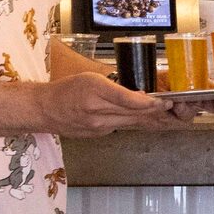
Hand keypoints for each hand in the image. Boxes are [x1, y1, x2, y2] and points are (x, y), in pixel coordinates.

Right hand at [35, 73, 172, 135]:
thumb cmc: (66, 90)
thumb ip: (115, 88)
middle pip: (132, 113)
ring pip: (129, 122)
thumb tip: (139, 96)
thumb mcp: (91, 79)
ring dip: (146, 118)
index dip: (149, 102)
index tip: (163, 100)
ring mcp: (97, 126)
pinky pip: (120, 127)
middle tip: (169, 106)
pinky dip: (131, 122)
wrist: (44, 109)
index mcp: (95, 91)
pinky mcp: (97, 134)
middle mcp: (96, 111)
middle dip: (154, 110)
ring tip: (161, 112)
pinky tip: (142, 118)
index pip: (128, 100)